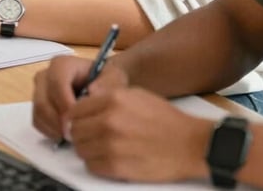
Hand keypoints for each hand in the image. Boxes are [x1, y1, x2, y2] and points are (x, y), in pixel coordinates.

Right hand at [32, 55, 126, 142]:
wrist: (101, 85)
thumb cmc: (107, 80)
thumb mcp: (113, 78)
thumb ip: (106, 83)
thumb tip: (91, 92)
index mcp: (62, 65)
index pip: (57, 84)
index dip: (65, 105)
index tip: (78, 122)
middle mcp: (47, 75)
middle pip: (44, 100)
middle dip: (58, 120)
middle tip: (74, 135)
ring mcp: (40, 91)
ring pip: (39, 112)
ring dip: (53, 128)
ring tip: (71, 137)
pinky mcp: (39, 105)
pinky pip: (37, 121)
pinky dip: (48, 131)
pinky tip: (64, 136)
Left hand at [68, 86, 212, 182]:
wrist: (187, 144)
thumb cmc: (164, 119)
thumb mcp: (136, 95)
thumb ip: (108, 97)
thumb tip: (85, 105)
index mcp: (113, 99)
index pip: (76, 109)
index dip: (75, 116)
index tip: (79, 121)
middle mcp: (109, 120)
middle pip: (75, 130)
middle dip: (79, 133)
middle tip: (90, 136)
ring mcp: (111, 145)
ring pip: (80, 149)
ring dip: (87, 149)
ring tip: (101, 147)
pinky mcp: (116, 167)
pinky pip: (91, 166)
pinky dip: (96, 163)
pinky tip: (109, 158)